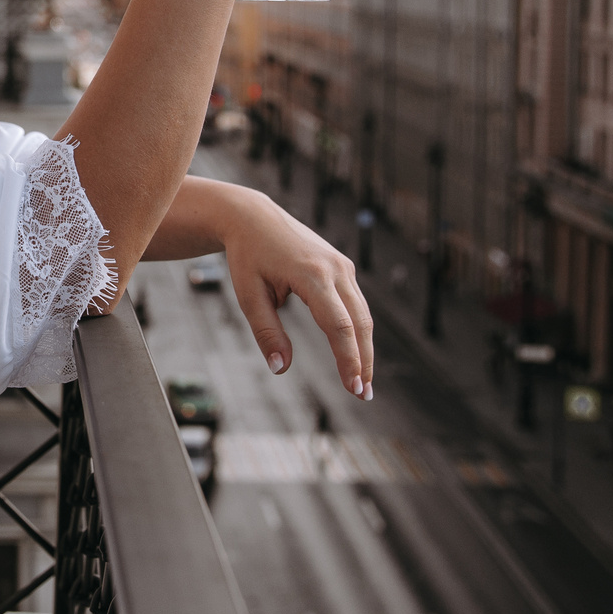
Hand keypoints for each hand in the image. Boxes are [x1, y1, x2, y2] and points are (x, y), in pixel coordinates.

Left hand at [217, 189, 373, 397]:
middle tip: (364, 395)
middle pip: (359, 322)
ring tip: (362, 382)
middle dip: (364, 360)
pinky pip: (356, 304)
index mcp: (312, 275)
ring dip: (364, 348)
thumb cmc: (247, 256)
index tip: (353, 388)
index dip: (348, 359)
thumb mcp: (249, 295)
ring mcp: (342, 266)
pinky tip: (356, 354)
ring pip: (362, 314)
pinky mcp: (343, 267)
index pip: (338, 325)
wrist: (254, 218)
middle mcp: (335, 269)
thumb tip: (281, 368)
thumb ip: (266, 332)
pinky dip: (359, 330)